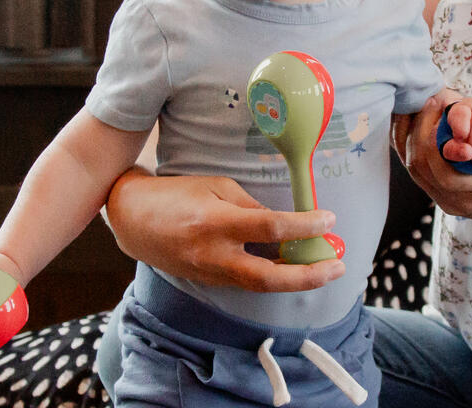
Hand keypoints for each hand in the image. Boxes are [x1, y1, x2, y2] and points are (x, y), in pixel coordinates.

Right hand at [104, 170, 345, 292]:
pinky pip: (247, 283)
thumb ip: (250, 206)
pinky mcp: (208, 282)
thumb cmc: (175, 194)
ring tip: (325, 268)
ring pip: (260, 286)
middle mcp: (213, 254)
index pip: (270, 228)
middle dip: (308, 276)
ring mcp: (210, 273)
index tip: (328, 220)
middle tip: (338, 267)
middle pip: (269, 277)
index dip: (304, 226)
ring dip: (296, 280)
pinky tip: (292, 268)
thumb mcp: (215, 186)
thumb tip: (283, 224)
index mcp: (215, 222)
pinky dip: (273, 277)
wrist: (133, 220)